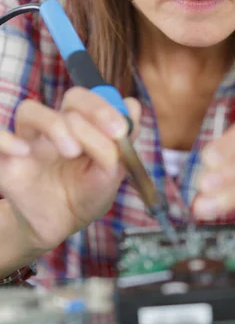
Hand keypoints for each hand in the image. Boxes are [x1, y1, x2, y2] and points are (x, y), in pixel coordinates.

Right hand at [0, 87, 140, 255]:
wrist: (60, 226)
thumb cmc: (86, 194)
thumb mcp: (112, 174)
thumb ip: (123, 142)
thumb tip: (133, 106)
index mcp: (83, 125)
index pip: (93, 100)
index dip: (106, 107)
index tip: (121, 130)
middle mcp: (57, 125)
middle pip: (70, 97)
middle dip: (93, 109)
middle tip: (110, 133)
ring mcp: (29, 139)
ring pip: (31, 110)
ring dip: (57, 125)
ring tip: (72, 151)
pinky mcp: (6, 160)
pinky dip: (6, 140)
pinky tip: (23, 152)